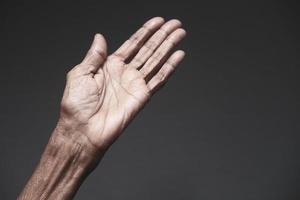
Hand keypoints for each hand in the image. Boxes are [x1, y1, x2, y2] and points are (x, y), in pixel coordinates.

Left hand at [57, 17, 185, 150]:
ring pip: (156, 61)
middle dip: (162, 36)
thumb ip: (94, 55)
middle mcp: (125, 73)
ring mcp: (135, 84)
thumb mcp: (80, 74)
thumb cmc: (76, 105)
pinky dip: (170, 68)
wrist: (83, 130)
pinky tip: (178, 56)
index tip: (158, 21)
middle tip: (175, 24)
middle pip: (148, 50)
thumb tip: (99, 37)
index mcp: (110, 66)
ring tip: (180, 34)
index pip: (133, 44)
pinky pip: (159, 79)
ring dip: (169, 47)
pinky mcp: (142, 96)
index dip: (146, 32)